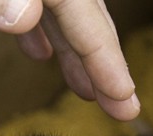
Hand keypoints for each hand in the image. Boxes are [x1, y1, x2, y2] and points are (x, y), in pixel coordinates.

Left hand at [0, 0, 139, 120]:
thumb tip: (27, 18)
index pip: (83, 14)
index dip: (107, 59)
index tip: (125, 101)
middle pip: (82, 11)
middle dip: (101, 62)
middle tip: (121, 108)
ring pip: (58, 7)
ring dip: (73, 50)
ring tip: (85, 90)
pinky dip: (38, 27)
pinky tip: (38, 49)